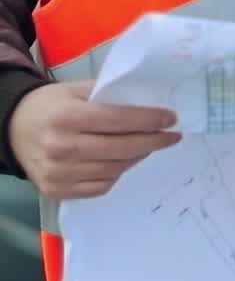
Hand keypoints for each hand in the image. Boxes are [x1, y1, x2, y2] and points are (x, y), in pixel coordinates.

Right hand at [8, 81, 180, 199]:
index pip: (118, 120)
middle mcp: (61, 147)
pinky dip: (118, 174)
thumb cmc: (52, 104)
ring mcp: (57, 173)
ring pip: (113, 169)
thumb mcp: (78, 89)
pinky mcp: (55, 191)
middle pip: (120, 148)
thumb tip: (150, 103)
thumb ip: (110, 96)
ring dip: (138, 157)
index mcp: (67, 116)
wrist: (13, 128)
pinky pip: (99, 187)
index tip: (171, 119)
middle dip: (153, 142)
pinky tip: (127, 161)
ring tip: (151, 146)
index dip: (149, 120)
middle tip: (172, 136)